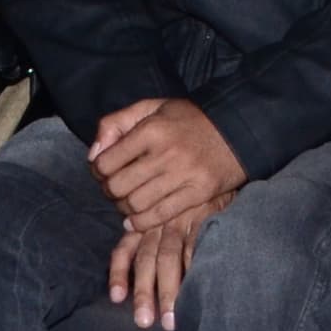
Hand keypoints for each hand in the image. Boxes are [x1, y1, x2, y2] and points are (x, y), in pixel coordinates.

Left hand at [89, 98, 246, 256]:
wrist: (237, 130)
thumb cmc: (188, 120)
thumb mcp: (151, 108)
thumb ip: (116, 123)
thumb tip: (94, 154)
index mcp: (151, 129)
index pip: (105, 162)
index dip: (97, 171)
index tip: (103, 171)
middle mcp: (166, 153)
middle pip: (117, 187)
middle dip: (109, 191)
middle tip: (114, 188)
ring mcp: (184, 175)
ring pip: (135, 204)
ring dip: (123, 208)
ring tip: (127, 202)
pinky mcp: (198, 193)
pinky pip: (160, 215)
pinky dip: (141, 222)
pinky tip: (135, 219)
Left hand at [104, 202, 213, 330]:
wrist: (212, 169)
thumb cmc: (182, 203)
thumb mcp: (158, 215)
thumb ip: (145, 240)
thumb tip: (130, 279)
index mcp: (143, 225)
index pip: (124, 251)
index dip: (118, 274)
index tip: (116, 298)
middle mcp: (157, 224)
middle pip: (147, 261)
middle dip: (144, 294)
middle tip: (143, 322)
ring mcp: (181, 221)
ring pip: (169, 259)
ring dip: (169, 291)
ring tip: (170, 320)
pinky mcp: (204, 219)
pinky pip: (196, 246)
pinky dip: (194, 267)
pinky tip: (195, 289)